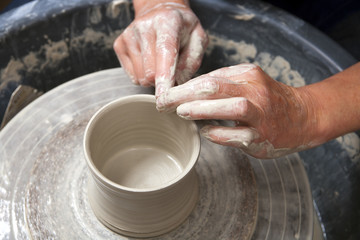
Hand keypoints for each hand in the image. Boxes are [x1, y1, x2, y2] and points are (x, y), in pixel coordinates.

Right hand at [113, 0, 207, 96]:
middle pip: (150, 72)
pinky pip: (133, 77)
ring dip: (153, 78)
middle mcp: (144, 27)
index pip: (165, 53)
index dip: (164, 77)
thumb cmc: (182, 28)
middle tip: (172, 70)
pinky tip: (149, 61)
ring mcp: (128, 36)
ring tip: (160, 63)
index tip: (163, 97)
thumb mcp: (198, 38)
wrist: (160, 11)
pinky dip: (143, 76)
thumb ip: (192, 61)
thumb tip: (178, 84)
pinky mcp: (119, 45)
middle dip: (163, 80)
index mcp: (167, 22)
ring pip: (141, 78)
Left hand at [157, 63, 318, 158]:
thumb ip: (222, 84)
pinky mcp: (262, 136)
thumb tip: (189, 90)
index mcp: (247, 75)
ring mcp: (260, 115)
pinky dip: (219, 133)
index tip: (167, 93)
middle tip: (164, 102)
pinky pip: (238, 135)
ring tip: (182, 113)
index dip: (184, 86)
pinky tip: (206, 132)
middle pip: (215, 87)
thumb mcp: (248, 82)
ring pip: (231, 108)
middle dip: (184, 94)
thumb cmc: (268, 100)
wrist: (303, 117)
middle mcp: (255, 91)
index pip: (210, 77)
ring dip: (203, 110)